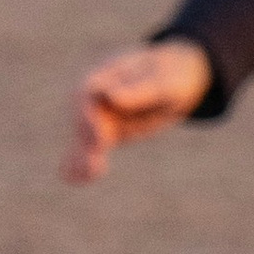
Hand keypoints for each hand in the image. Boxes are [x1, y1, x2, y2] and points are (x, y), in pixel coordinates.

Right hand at [66, 36, 211, 183]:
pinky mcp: (108, 131)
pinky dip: (82, 161)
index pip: (87, 93)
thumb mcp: (163, 82)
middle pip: (83, 118)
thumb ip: (139, 90)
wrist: (177, 79)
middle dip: (87, 143)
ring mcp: (101, 114)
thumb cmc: (171, 75)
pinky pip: (90, 147)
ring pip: (84, 136)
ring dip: (82, 156)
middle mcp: (97, 95)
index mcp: (107, 74)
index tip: (101, 139)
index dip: (89, 116)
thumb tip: (110, 96)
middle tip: (94, 166)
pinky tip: (76, 179)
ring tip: (89, 175)